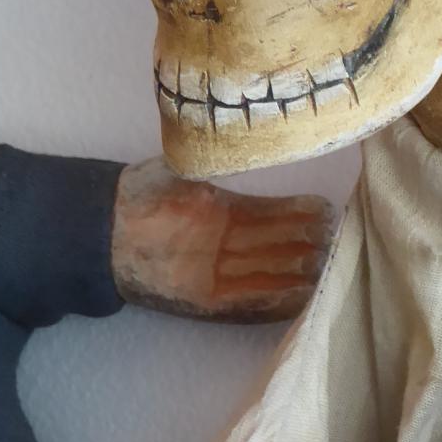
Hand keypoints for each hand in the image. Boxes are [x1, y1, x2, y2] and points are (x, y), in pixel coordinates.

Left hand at [111, 158, 332, 322]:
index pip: (275, 214)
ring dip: (301, 274)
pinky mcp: (206, 303)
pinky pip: (250, 304)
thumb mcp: (184, 167)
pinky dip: (277, 301)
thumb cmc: (140, 193)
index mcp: (225, 211)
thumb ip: (218, 156)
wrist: (101, 231)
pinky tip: (303, 293)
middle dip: (309, 244)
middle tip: (339, 239)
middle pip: (280, 246)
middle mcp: (228, 244)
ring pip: (272, 275)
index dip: (300, 213)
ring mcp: (219, 273)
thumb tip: (255, 137)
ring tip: (331, 265)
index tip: (326, 209)